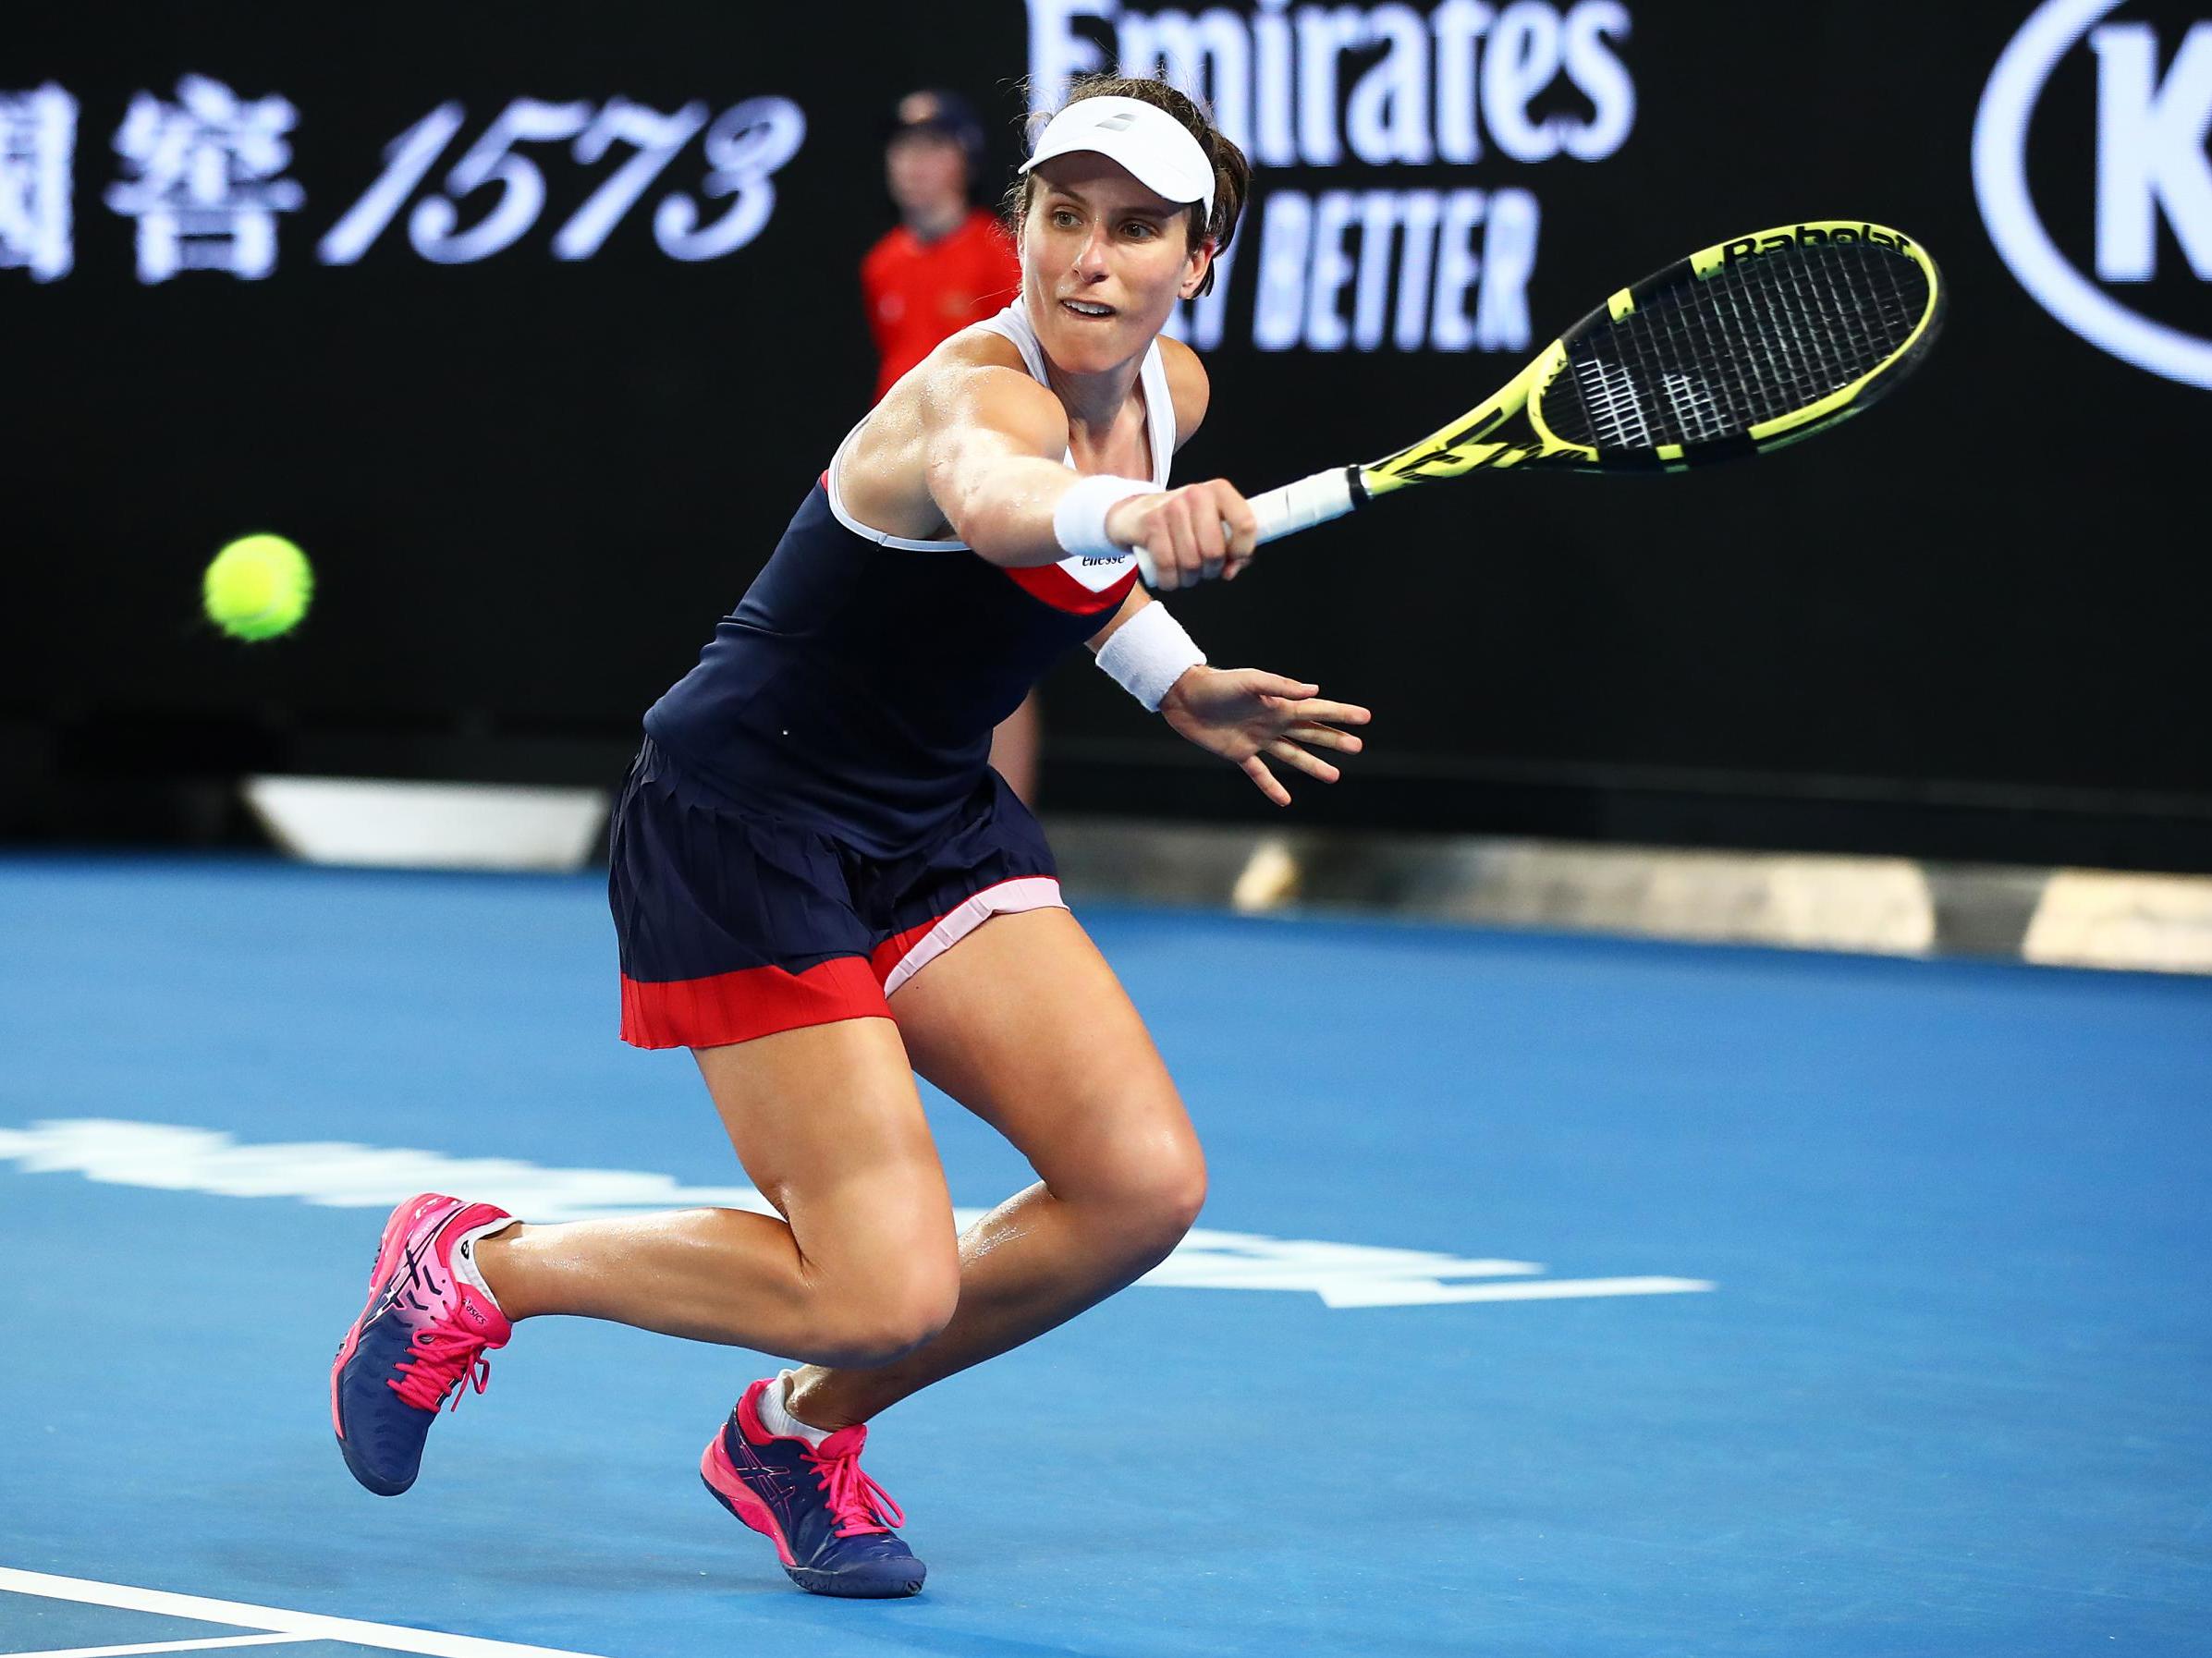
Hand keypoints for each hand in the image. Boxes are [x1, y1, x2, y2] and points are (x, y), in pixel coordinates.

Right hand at [1104, 479, 1257, 591]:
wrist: (1135, 513)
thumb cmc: (1182, 525)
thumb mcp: (1212, 528)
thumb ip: (1232, 551)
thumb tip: (1229, 571)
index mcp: (1220, 491)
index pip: (1245, 524)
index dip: (1242, 550)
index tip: (1232, 559)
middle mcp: (1197, 494)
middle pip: (1214, 551)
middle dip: (1210, 570)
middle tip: (1203, 569)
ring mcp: (1171, 506)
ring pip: (1190, 562)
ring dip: (1189, 578)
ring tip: (1185, 573)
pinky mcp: (1150, 522)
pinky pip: (1167, 565)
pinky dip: (1170, 581)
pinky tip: (1169, 578)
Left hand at [1160, 667, 1371, 807]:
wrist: (1185, 697)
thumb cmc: (1218, 684)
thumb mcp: (1250, 681)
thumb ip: (1280, 686)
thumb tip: (1313, 690)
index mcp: (1279, 704)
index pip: (1317, 710)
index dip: (1341, 714)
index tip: (1365, 717)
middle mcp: (1273, 722)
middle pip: (1311, 733)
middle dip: (1334, 740)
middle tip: (1358, 747)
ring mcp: (1258, 740)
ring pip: (1292, 755)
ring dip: (1313, 765)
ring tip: (1334, 776)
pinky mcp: (1239, 754)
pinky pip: (1259, 773)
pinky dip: (1272, 787)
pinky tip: (1286, 800)